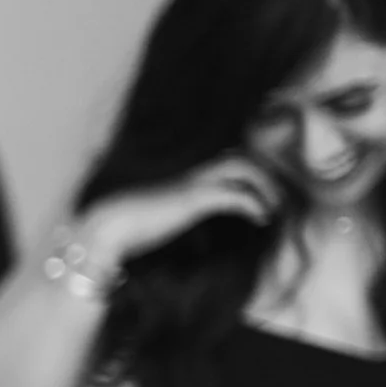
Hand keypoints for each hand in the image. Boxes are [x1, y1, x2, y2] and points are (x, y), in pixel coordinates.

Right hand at [85, 155, 282, 267]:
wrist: (108, 226)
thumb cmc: (125, 228)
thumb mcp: (155, 219)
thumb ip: (170, 215)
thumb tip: (172, 224)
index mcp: (182, 181)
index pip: (223, 163)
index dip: (247, 175)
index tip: (261, 197)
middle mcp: (190, 176)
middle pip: (237, 158)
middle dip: (263, 176)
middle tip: (277, 200)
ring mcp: (192, 185)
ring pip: (240, 169)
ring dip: (264, 186)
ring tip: (274, 208)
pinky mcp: (193, 200)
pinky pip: (234, 196)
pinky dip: (253, 205)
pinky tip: (261, 219)